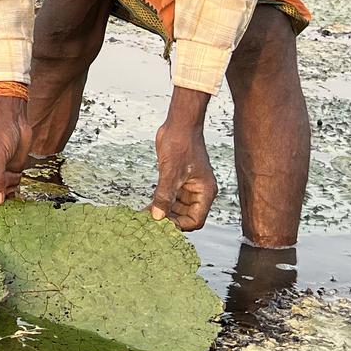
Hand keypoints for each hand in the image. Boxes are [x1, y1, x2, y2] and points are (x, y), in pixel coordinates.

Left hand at [149, 92, 216, 230]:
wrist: (178, 125)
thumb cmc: (181, 144)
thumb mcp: (171, 172)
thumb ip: (164, 195)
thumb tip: (157, 216)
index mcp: (205, 192)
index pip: (196, 220)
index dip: (180, 226)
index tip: (161, 226)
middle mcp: (198, 191)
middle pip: (185, 216)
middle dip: (169, 220)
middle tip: (150, 224)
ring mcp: (187, 186)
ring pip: (176, 208)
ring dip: (162, 212)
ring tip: (145, 218)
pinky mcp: (177, 179)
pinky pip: (169, 197)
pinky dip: (159, 202)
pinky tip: (146, 207)